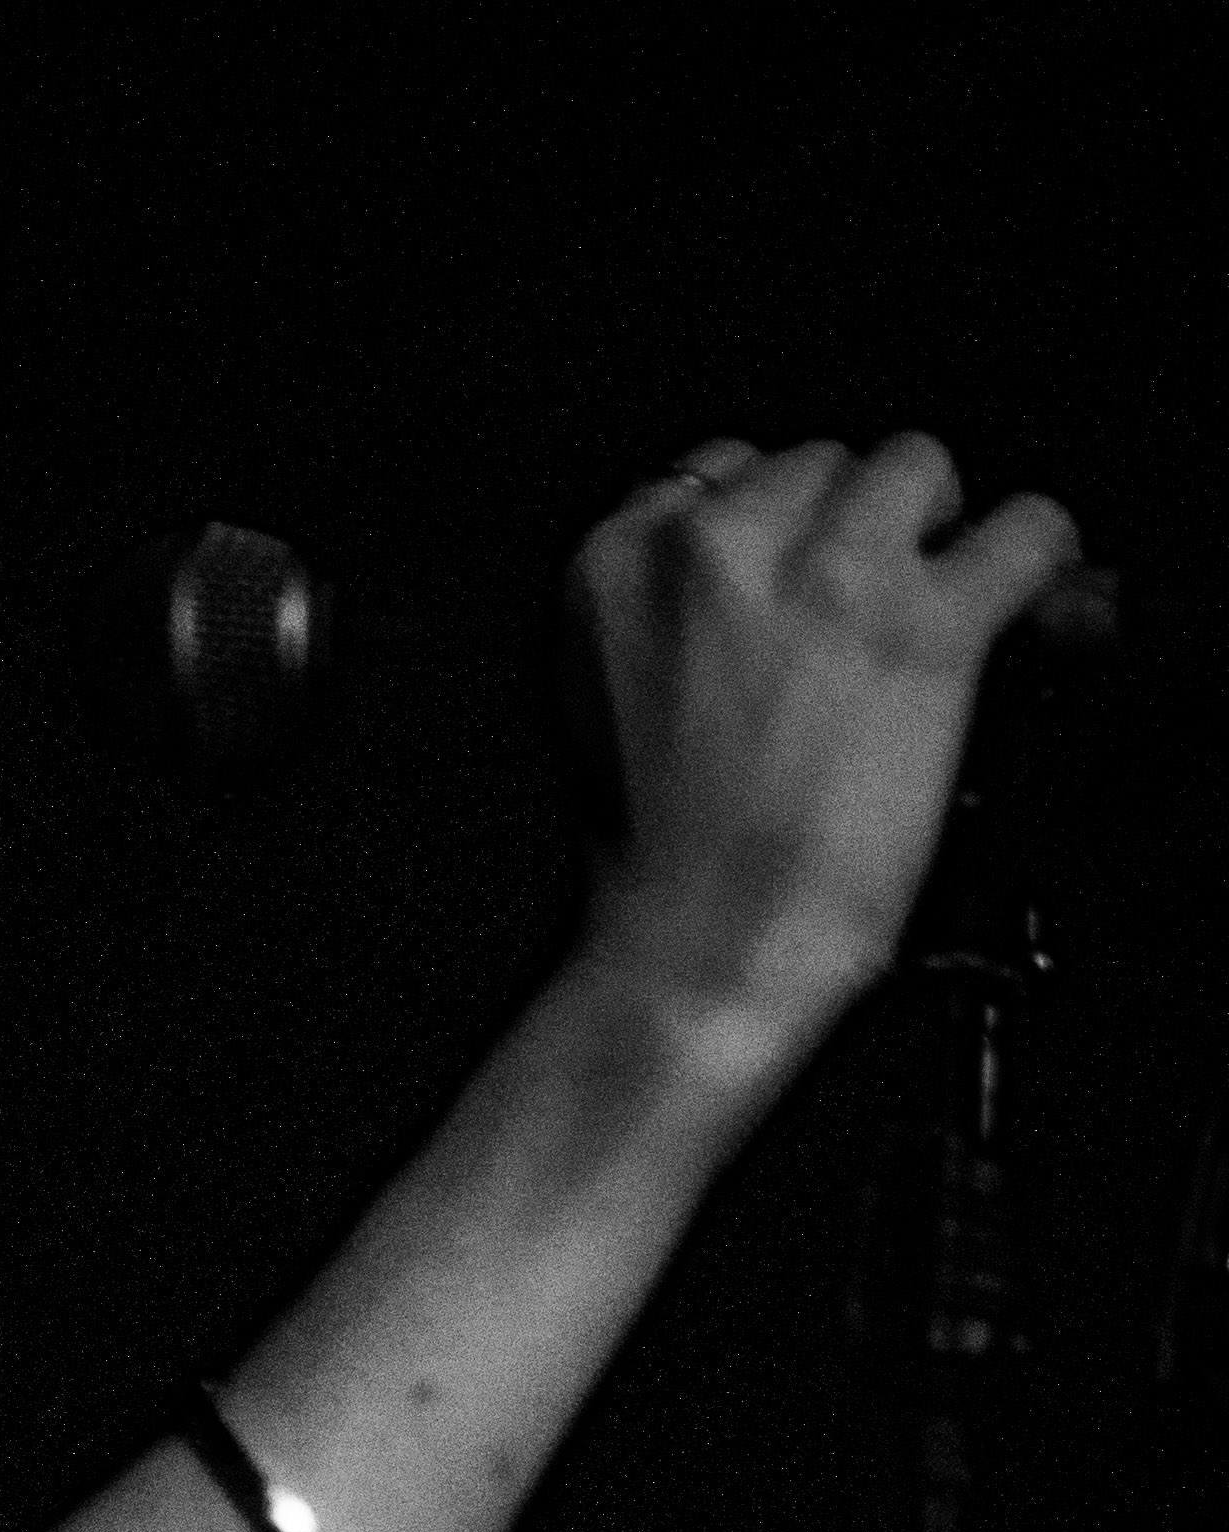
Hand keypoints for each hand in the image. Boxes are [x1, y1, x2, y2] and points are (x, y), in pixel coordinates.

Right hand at [568, 435, 1082, 1075]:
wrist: (700, 956)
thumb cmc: (653, 866)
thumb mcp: (603, 706)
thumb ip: (666, 616)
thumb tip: (750, 588)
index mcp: (621, 562)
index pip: (719, 471)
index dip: (774, 525)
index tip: (793, 575)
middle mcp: (720, 546)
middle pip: (820, 465)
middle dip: (846, 530)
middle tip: (856, 622)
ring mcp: (829, 575)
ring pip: (913, 468)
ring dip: (931, 532)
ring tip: (933, 606)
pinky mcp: (924, 622)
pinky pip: (1023, 527)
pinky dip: (1040, 560)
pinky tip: (1035, 596)